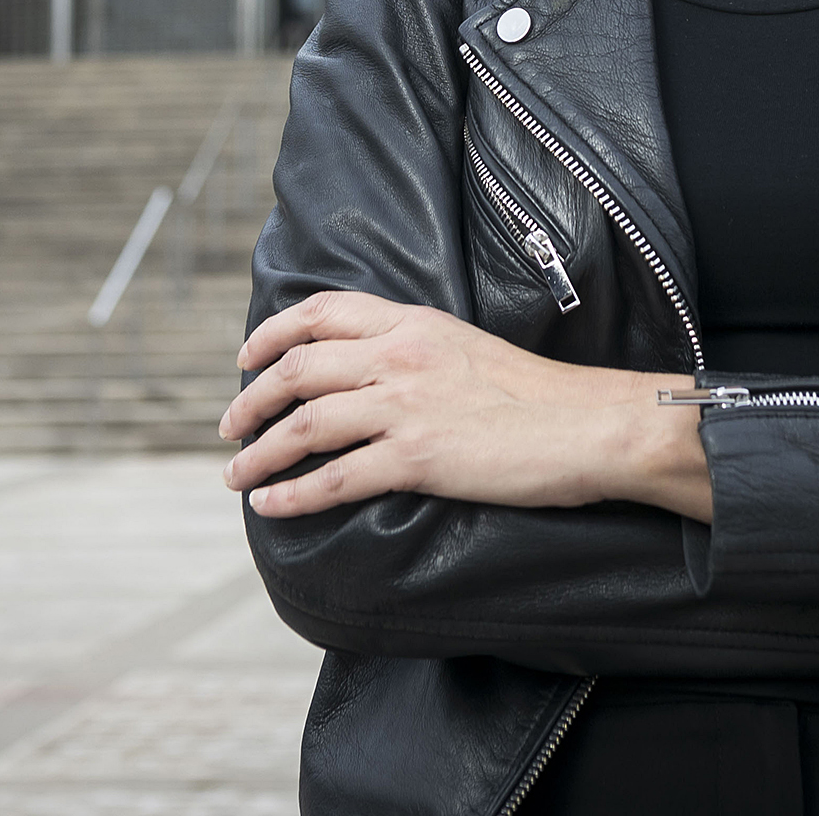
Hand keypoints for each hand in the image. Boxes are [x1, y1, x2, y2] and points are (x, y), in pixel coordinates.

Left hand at [220, 291, 712, 520]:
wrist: (589, 424)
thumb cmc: (539, 395)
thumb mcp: (466, 347)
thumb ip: (416, 349)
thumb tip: (372, 373)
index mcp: (412, 322)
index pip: (320, 311)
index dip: (271, 335)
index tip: (245, 359)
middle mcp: (398, 355)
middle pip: (297, 369)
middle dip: (250, 400)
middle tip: (229, 426)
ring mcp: (405, 406)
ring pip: (303, 425)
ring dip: (257, 453)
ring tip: (235, 474)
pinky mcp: (417, 458)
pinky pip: (334, 478)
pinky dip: (292, 494)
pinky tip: (271, 505)